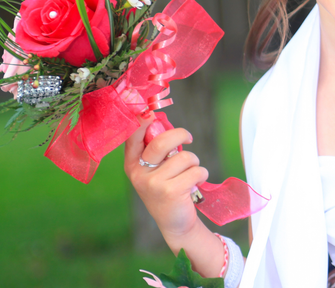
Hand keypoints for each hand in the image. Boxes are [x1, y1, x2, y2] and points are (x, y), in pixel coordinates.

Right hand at [124, 119, 208, 239]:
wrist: (174, 222)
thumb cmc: (167, 188)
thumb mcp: (154, 170)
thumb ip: (155, 149)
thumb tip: (157, 118)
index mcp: (132, 163)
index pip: (133, 136)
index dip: (142, 120)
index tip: (150, 112)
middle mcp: (139, 172)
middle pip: (163, 140)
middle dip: (181, 134)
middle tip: (189, 138)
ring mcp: (153, 183)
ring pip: (185, 156)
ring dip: (195, 162)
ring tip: (190, 174)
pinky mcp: (171, 191)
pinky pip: (196, 171)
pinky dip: (201, 174)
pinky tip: (195, 184)